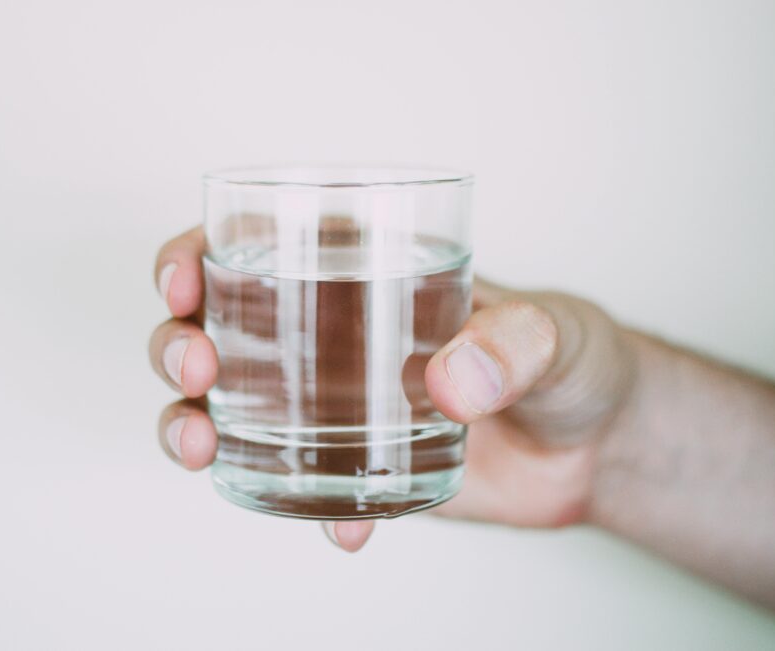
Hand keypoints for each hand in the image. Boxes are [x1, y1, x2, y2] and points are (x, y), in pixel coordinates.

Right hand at [150, 226, 636, 550]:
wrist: (597, 447)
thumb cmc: (571, 358)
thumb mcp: (552, 333)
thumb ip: (513, 344)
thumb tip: (452, 379)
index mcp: (363, 271)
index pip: (254, 243)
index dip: (195, 254)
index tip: (183, 281)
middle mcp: (331, 334)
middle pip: (214, 325)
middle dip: (177, 341)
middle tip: (196, 365)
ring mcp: (334, 404)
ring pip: (227, 406)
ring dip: (190, 422)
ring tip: (200, 446)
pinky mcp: (356, 465)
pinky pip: (299, 485)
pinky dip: (302, 508)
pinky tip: (339, 529)